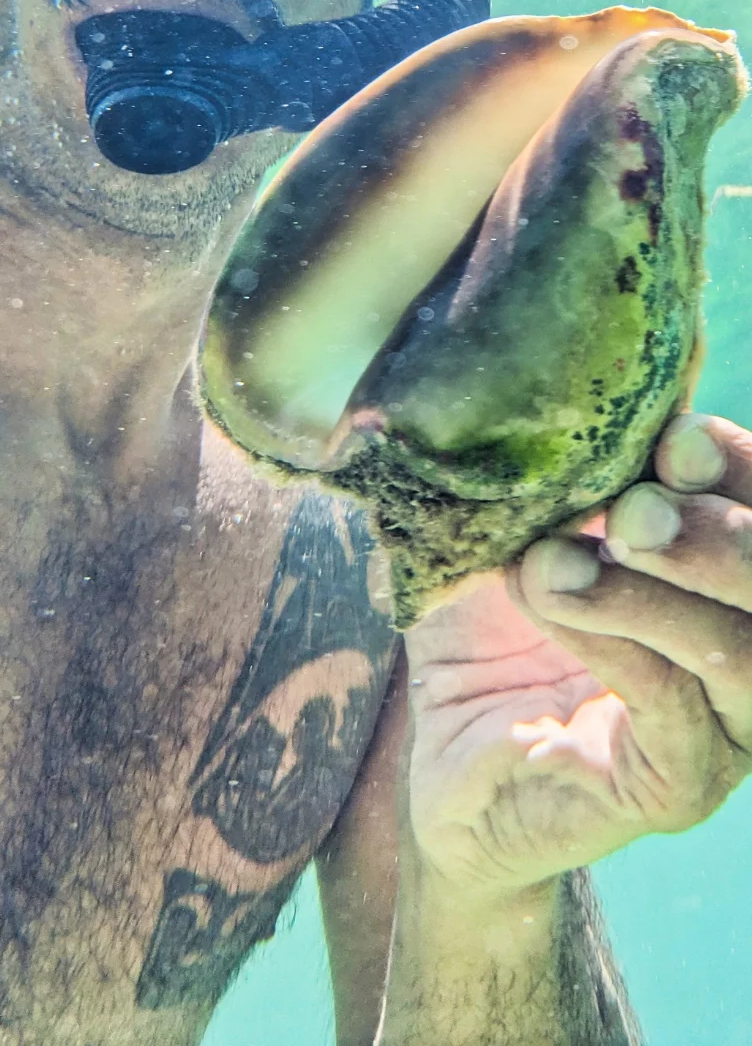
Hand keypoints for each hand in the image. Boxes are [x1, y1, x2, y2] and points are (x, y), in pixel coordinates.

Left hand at [404, 413, 751, 900]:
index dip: (742, 469)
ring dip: (657, 590)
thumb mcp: (521, 527)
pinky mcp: (680, 788)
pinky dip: (613, 640)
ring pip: (741, 652)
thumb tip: (564, 370)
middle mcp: (748, 651)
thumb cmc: (490, 626)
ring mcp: (725, 728)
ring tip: (562, 556)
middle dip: (717, 531)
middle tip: (633, 505)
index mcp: (724, 577)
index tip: (676, 437)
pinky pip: (671, 709)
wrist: (438, 757)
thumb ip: (562, 469)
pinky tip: (549, 598)